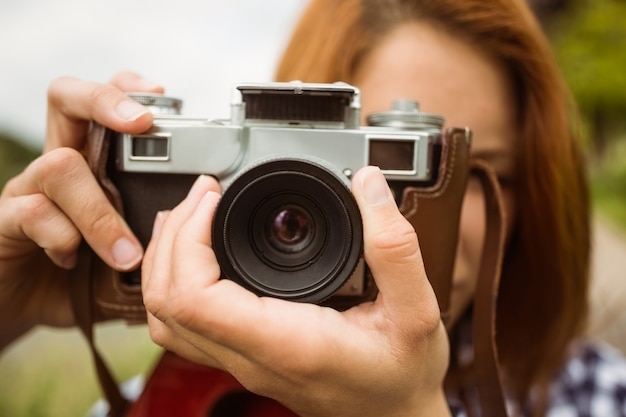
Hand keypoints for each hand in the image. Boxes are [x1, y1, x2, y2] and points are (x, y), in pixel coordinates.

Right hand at [0, 73, 160, 348]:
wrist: (20, 300)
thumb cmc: (79, 271)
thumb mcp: (125, 247)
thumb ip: (154, 232)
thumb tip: (203, 230)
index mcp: (91, 162)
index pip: (103, 103)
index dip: (126, 88)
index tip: (162, 95)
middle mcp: (60, 165)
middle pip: (66, 99)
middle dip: (104, 99)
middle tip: (141, 122)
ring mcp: (29, 189)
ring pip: (59, 165)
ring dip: (99, 211)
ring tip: (125, 253)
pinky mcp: (6, 221)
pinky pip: (33, 213)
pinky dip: (63, 237)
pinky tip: (74, 259)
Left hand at [142, 168, 450, 416]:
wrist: (396, 416)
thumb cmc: (404, 374)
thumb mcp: (417, 309)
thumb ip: (394, 247)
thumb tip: (368, 185)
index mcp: (287, 343)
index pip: (194, 298)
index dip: (187, 239)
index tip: (212, 199)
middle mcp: (253, 357)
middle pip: (166, 303)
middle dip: (172, 237)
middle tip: (203, 194)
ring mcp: (243, 361)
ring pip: (166, 319)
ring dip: (166, 261)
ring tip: (190, 216)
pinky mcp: (245, 357)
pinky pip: (186, 325)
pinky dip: (178, 282)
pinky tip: (200, 255)